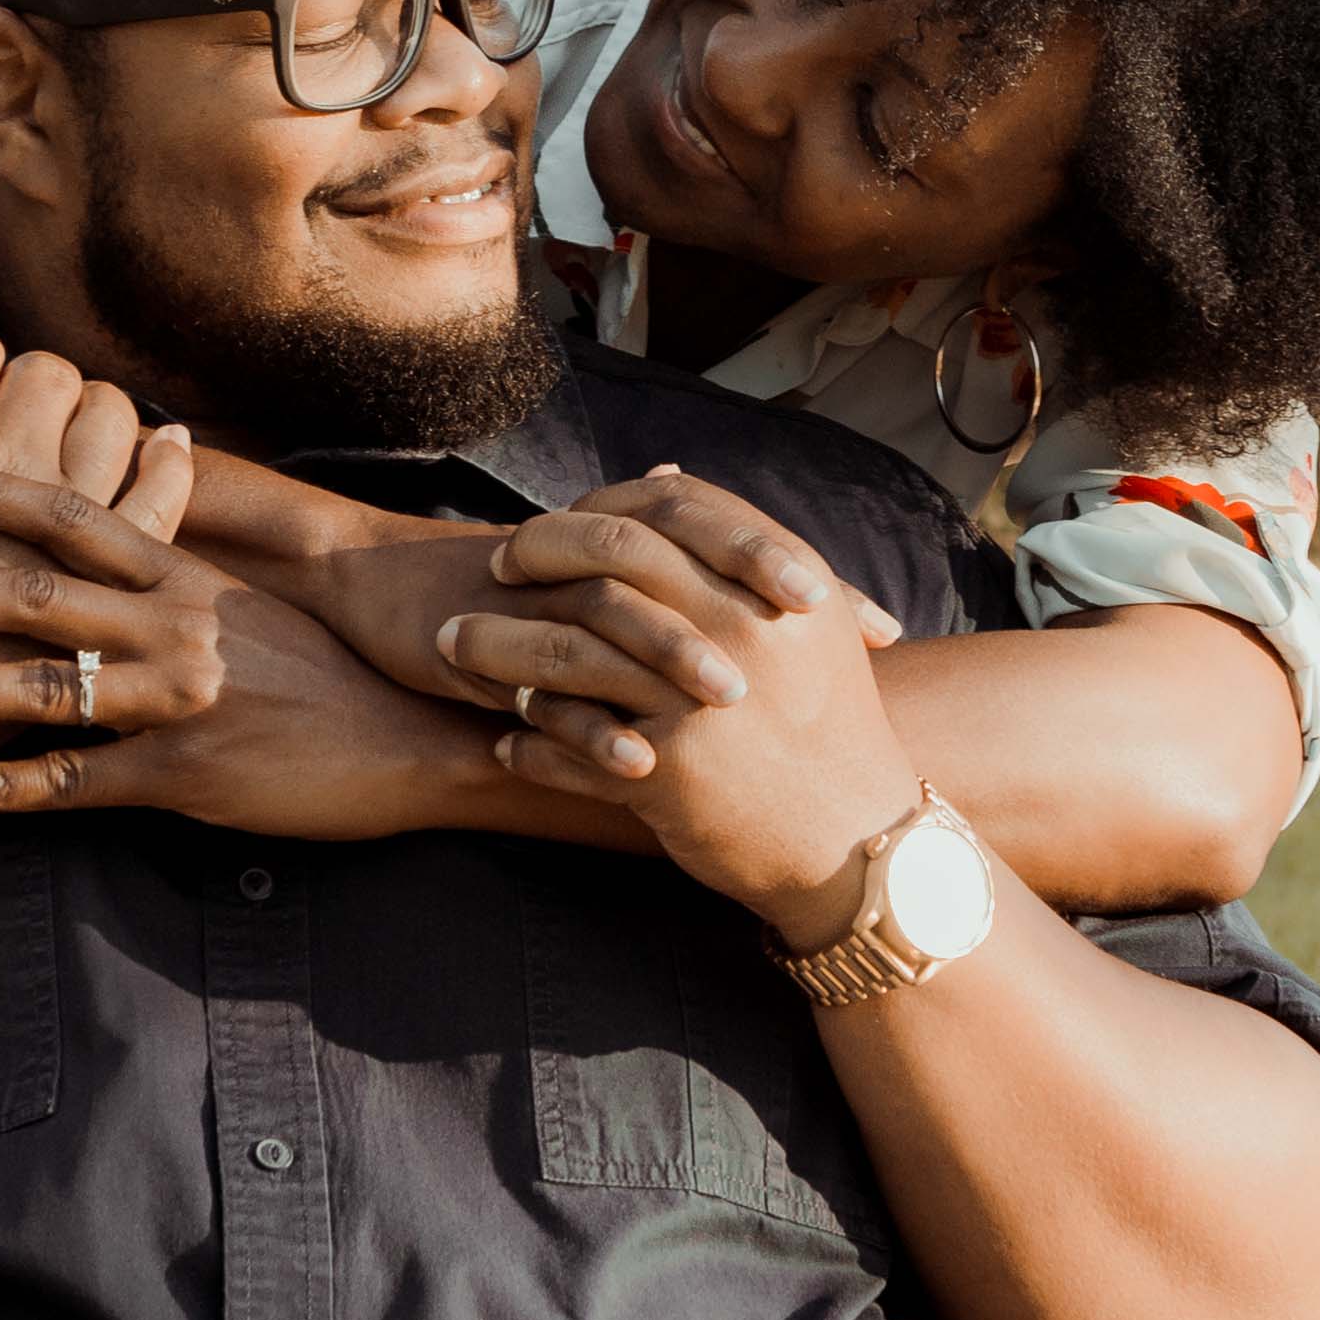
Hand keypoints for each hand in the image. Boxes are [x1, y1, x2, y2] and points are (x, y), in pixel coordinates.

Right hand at [0, 332, 181, 784]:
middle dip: (27, 380)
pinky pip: (160, 494)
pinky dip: (166, 460)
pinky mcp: (111, 577)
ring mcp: (72, 520)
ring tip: (69, 429)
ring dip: (94, 408)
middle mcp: (14, 464)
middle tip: (6, 410)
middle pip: (48, 374)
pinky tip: (162, 445)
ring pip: (111, 418)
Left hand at [0, 461, 547, 845]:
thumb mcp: (252, 599)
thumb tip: (148, 462)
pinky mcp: (188, 774)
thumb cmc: (323, 672)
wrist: (409, 741)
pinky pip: (77, 782)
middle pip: (37, 593)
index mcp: (184, 576)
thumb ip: (184, 551)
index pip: (74, 513)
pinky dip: (2, 789)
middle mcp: (176, 625)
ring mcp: (180, 700)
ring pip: (44, 687)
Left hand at [463, 475, 925, 945]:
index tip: (552, 528)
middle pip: (605, 554)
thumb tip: (660, 473)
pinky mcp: (670, 765)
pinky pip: (569, 743)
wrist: (865, 847)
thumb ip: (737, 550)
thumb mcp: (809, 623)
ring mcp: (700, 694)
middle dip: (534, 554)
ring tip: (454, 651)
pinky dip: (528, 743)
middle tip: (493, 570)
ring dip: (498, 647)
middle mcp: (739, 624)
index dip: (595, 508)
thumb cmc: (830, 732)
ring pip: (566, 649)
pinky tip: (505, 742)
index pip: (665, 507)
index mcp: (778, 579)